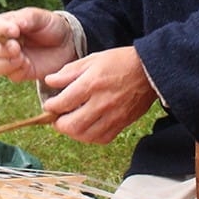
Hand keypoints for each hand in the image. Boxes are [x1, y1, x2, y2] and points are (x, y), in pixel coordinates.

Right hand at [0, 7, 76, 82]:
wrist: (67, 43)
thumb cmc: (51, 26)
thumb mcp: (40, 17)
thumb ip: (26, 18)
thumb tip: (13, 26)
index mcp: (6, 25)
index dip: (1, 30)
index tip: (14, 31)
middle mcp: (4, 43)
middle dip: (1, 50)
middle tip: (16, 48)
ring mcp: (10, 59)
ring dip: (6, 63)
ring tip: (22, 58)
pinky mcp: (20, 72)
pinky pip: (11, 76)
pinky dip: (18, 71)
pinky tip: (28, 65)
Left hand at [41, 47, 156, 144]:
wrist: (149, 70)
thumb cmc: (121, 62)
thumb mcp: (92, 59)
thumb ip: (69, 72)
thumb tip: (50, 81)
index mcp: (91, 84)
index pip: (63, 103)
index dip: (51, 106)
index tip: (49, 105)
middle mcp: (101, 103)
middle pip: (72, 125)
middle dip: (59, 124)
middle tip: (56, 118)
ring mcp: (113, 116)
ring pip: (85, 136)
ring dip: (73, 133)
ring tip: (70, 124)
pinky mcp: (122, 123)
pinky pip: (101, 139)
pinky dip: (90, 137)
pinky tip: (87, 128)